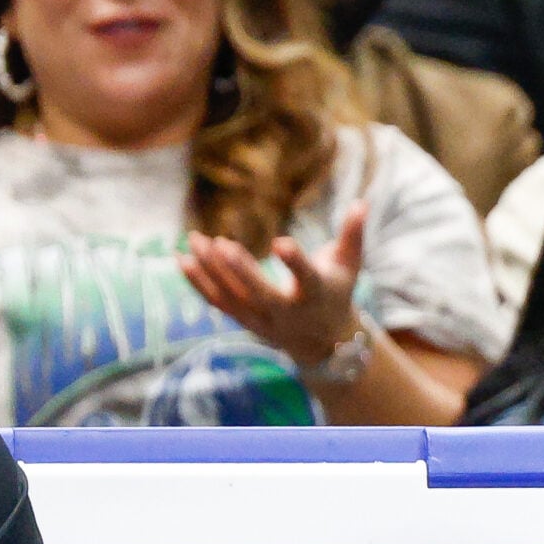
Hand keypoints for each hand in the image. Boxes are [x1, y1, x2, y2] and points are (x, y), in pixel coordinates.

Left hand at [179, 200, 366, 375]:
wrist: (323, 341)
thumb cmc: (336, 292)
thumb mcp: (349, 265)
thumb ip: (353, 235)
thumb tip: (362, 202)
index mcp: (315, 295)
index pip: (306, 279)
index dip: (295, 262)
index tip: (280, 242)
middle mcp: (288, 312)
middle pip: (262, 295)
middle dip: (242, 272)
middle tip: (221, 244)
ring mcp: (263, 320)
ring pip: (233, 299)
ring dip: (211, 272)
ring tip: (194, 239)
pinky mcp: (243, 320)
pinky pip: (217, 303)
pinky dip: (198, 283)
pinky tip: (181, 258)